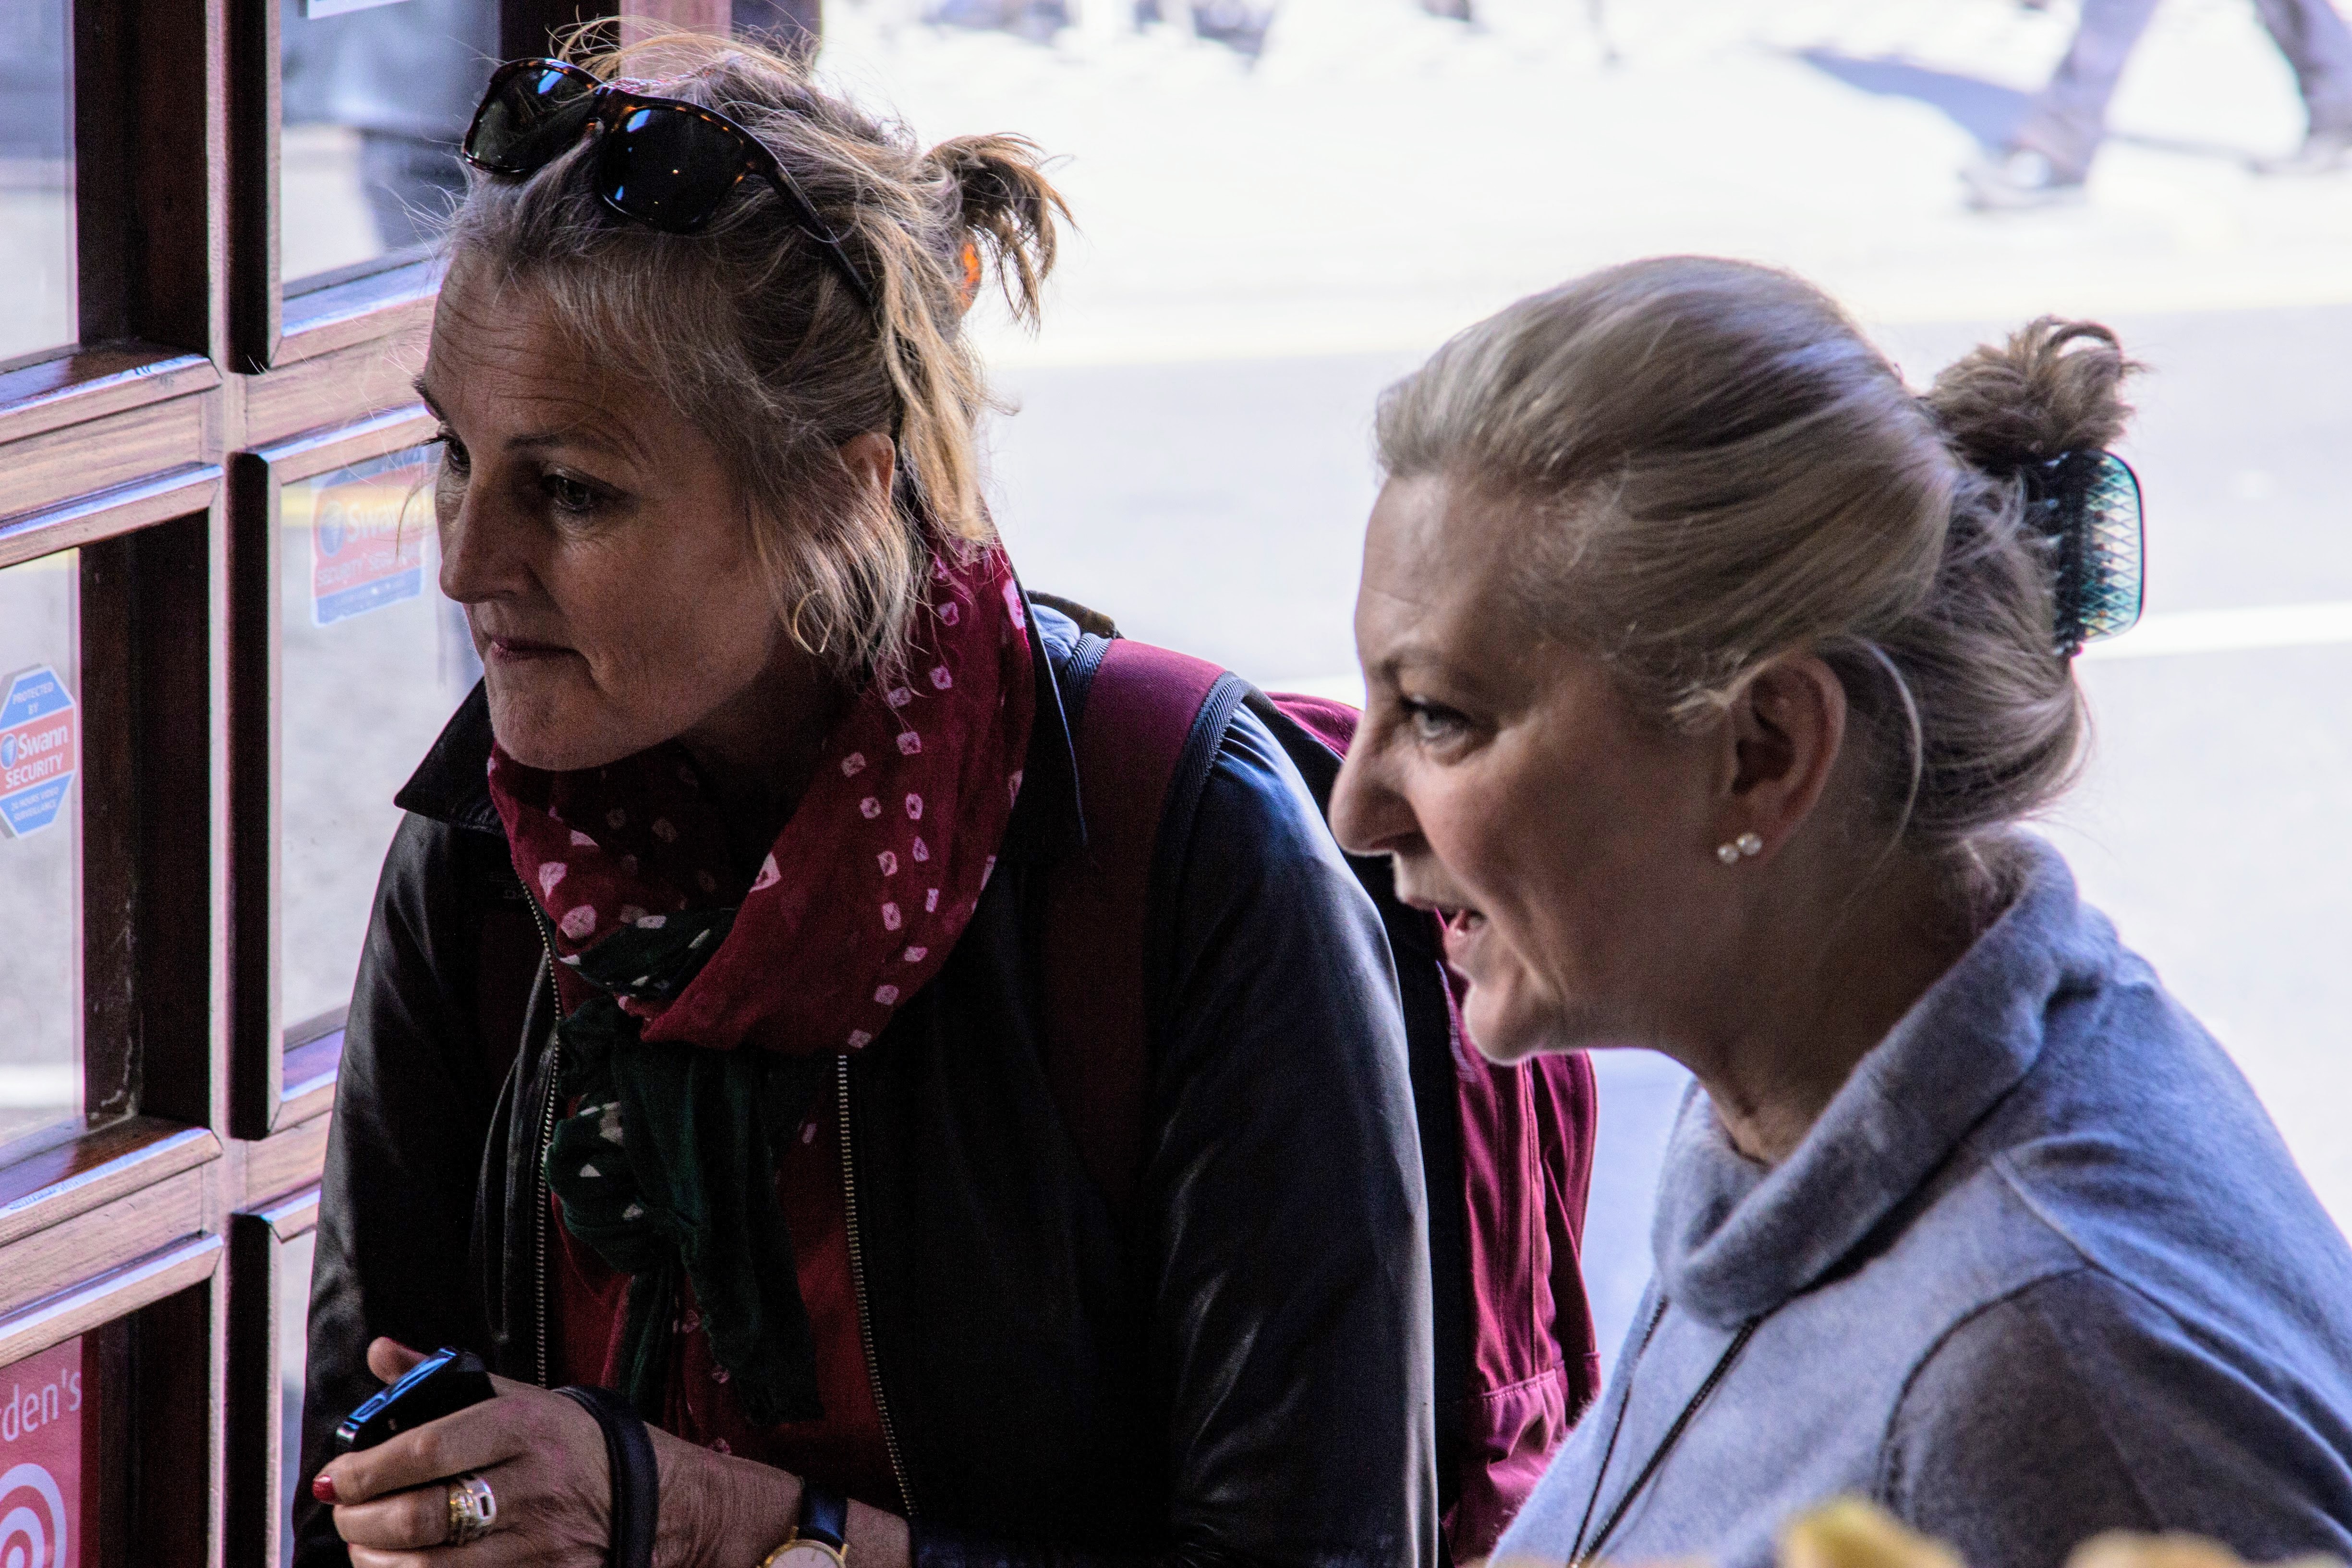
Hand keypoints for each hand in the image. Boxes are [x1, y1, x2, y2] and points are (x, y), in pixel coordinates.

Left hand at [318, 1338, 913, 1567]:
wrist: (661, 1499)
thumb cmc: (574, 1445)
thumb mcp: (519, 1396)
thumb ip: (442, 1379)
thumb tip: (380, 1354)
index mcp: (524, 1426)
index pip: (424, 1450)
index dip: (366, 1468)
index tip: (337, 1474)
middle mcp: (532, 1484)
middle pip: (418, 1516)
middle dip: (358, 1521)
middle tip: (343, 1513)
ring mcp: (540, 1543)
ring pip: (427, 1566)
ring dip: (377, 1559)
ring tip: (366, 1543)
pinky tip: (402, 1567)